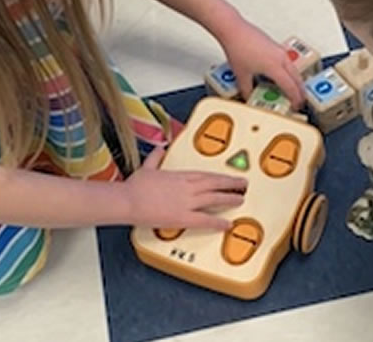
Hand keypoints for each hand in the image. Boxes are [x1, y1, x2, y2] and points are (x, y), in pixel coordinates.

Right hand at [124, 148, 246, 229]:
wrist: (128, 200)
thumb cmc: (135, 187)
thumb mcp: (147, 167)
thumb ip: (156, 158)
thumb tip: (160, 148)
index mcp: (180, 175)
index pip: (206, 174)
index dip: (220, 176)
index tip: (229, 177)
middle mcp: (187, 187)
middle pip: (215, 184)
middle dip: (231, 184)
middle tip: (243, 185)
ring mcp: (187, 202)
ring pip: (214, 199)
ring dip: (229, 199)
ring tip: (240, 200)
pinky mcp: (183, 217)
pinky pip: (205, 220)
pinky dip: (218, 221)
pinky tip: (227, 223)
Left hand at [216, 18, 304, 106]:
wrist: (234, 30)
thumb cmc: (238, 47)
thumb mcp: (241, 75)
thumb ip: (246, 89)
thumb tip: (249, 96)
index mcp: (275, 67)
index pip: (290, 87)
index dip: (295, 98)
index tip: (296, 105)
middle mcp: (280, 58)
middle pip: (296, 77)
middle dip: (300, 90)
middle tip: (300, 99)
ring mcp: (279, 50)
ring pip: (294, 68)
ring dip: (296, 79)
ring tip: (295, 88)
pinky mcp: (275, 45)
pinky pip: (288, 61)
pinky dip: (290, 70)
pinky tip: (284, 73)